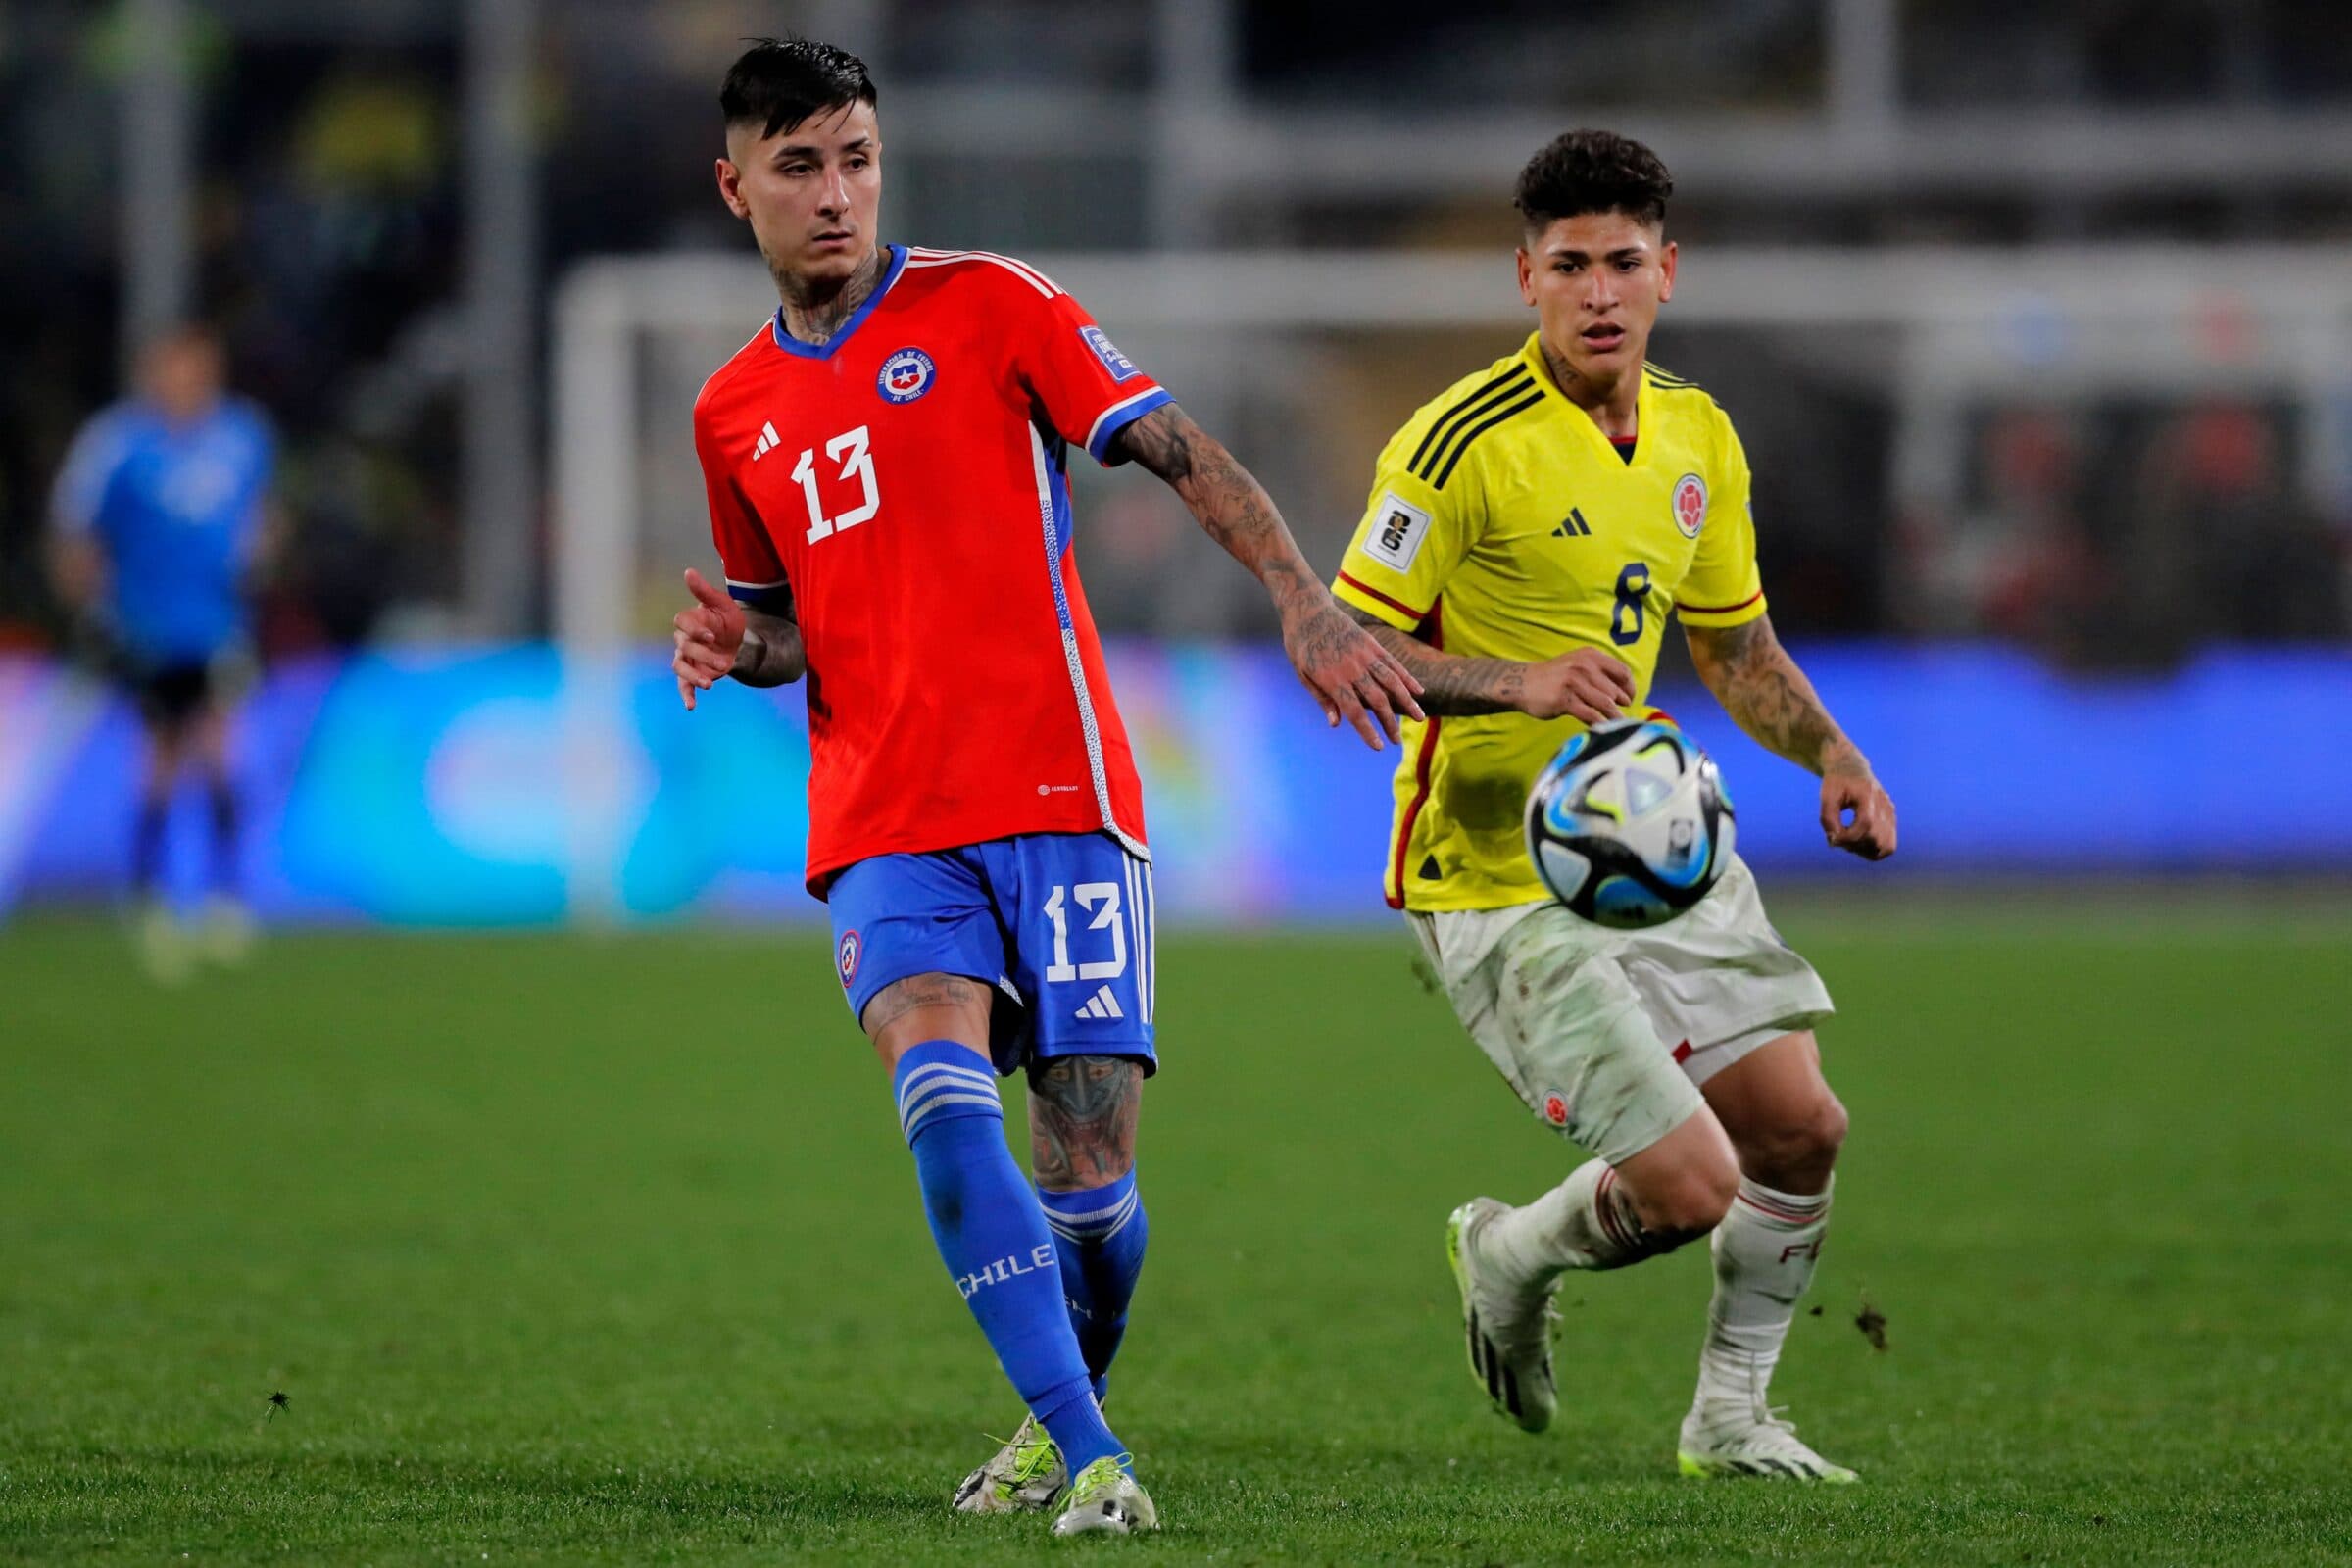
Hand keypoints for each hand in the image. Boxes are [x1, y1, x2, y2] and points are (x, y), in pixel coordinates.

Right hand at [672, 567, 745, 710]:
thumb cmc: (727, 619)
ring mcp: (685, 657)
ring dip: (694, 676)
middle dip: (704, 655)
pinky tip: (691, 706)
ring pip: (681, 667)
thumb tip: (688, 572)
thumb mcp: (722, 604)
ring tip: (710, 684)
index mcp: (689, 621)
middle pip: (685, 647)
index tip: (712, 636)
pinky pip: (683, 685)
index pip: (682, 623)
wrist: (738, 640)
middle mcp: (683, 639)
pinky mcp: (692, 673)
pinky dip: (686, 695)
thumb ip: (704, 592)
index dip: (695, 630)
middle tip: (724, 661)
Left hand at [1281, 591, 1424, 749]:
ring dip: (1407, 702)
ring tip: (1419, 718)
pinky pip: (1394, 664)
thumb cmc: (1301, 645)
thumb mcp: (1303, 674)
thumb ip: (1322, 699)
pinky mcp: (1372, 644)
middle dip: (1389, 723)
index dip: (1367, 731)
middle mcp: (1352, 669)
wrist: (1308, 609)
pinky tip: (1418, 691)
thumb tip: (1336, 724)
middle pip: (1377, 701)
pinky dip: (1407, 678)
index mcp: (1332, 679)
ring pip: (1392, 682)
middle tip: (1396, 741)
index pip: (1354, 711)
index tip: (1378, 746)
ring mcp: (1365, 655)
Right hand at [1519, 648, 1635, 724]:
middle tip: (1622, 716)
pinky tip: (1603, 729)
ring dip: (1615, 717)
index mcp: (1591, 656)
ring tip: (1620, 726)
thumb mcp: (1577, 665)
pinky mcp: (1565, 700)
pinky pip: (1590, 715)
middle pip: (1615, 690)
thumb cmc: (1553, 677)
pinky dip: (1600, 724)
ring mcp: (1574, 683)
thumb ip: (1599, 673)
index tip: (1629, 699)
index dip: (1629, 688)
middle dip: (1621, 705)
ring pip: (1606, 704)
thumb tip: (1624, 692)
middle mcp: (1584, 666)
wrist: (1521, 683)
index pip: (1622, 672)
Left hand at [1821, 752, 1896, 859]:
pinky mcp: (1892, 821)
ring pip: (1886, 847)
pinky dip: (1873, 851)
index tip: (1832, 837)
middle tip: (1837, 836)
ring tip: (1849, 840)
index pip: (1866, 823)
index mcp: (1868, 794)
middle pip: (1876, 838)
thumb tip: (1835, 842)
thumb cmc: (1837, 782)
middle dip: (1853, 844)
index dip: (1848, 837)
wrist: (1851, 768)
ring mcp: (1891, 814)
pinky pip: (1888, 846)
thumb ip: (1828, 818)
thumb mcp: (1826, 796)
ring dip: (1864, 850)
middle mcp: (1885, 805)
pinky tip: (1857, 843)